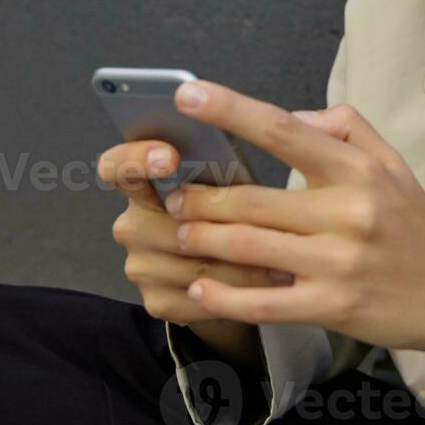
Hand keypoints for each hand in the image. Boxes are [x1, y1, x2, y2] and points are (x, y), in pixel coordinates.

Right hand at [96, 139, 283, 366]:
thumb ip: (286, 133)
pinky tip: (272, 284)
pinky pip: (197, 298)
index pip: (119, 163)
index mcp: (151, 175)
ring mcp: (143, 264)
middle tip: (258, 219)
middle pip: (160, 218)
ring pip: (189, 261)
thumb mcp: (269, 166)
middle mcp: (135, 219)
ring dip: (240, 261)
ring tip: (288, 256)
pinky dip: (238, 292)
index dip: (137, 157)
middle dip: (216, 219)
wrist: (254, 274)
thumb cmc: (260, 206)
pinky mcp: (161, 302)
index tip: (171, 157)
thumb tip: (306, 121)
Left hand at [164, 82, 424, 356]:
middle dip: (199, 199)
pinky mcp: (332, 307)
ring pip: (247, 248)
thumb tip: (293, 115)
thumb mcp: (393, 163)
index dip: (231, 110)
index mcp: (358, 170)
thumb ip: (346, 127)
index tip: (187, 96)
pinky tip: (201, 289)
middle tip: (171, 198)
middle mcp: (348, 213)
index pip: (284, 130)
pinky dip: (223, 297)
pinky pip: (262, 303)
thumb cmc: (416, 226)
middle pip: (250, 199)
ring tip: (181, 234)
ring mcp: (338, 263)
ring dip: (202, 241)